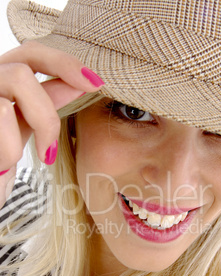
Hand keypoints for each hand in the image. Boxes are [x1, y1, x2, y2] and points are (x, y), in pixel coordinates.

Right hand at [0, 40, 103, 168]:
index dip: (64, 62)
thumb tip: (80, 82)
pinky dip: (8, 149)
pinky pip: (2, 117)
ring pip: (12, 91)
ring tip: (12, 160)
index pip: (30, 53)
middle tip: (49, 150)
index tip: (94, 83)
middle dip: (45, 114)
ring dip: (23, 133)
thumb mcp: (23, 130)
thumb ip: (45, 102)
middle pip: (21, 70)